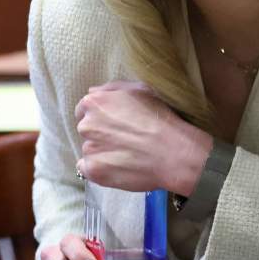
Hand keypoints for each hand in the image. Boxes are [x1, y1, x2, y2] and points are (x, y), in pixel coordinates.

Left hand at [74, 80, 210, 193]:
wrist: (173, 152)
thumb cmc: (160, 118)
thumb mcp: (140, 90)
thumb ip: (112, 88)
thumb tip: (92, 92)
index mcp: (94, 103)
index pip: (85, 109)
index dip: (101, 117)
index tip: (117, 124)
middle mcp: (86, 125)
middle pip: (87, 130)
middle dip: (101, 133)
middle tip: (125, 140)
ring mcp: (89, 149)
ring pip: (90, 150)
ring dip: (103, 151)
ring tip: (128, 155)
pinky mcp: (93, 171)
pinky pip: (88, 169)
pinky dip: (100, 169)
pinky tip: (119, 167)